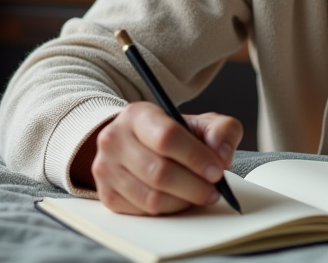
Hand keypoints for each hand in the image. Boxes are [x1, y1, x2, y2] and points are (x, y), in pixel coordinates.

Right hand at [73, 102, 242, 215]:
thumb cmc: (172, 135)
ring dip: (184, 201)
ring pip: (152, 197)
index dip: (196, 157)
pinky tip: (180, 200)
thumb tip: (222, 154)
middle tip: (214, 189)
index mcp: (137, 115)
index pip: (167, 137)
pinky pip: (143, 212)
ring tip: (200, 195)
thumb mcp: (200, 123)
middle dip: (194, 185)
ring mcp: (106, 169)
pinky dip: (168, 210)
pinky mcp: (107, 195)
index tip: (217, 170)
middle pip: (159, 172)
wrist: (137, 144)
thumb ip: (221, 131)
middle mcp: (114, 139)